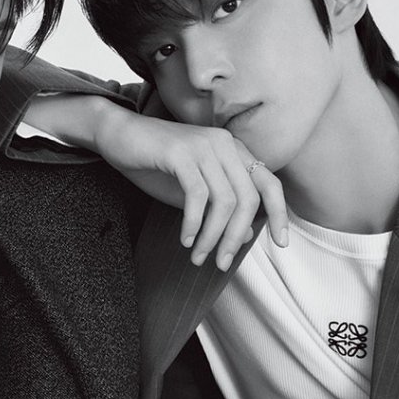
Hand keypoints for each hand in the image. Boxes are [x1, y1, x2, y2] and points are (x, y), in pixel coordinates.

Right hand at [93, 104, 288, 269]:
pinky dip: (194, 223)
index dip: (279, 214)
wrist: (117, 135)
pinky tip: (185, 239)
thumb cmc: (154, 163)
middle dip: (235, 237)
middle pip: (249, 199)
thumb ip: (219, 210)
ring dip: (213, 236)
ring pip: (225, 201)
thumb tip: (246, 235)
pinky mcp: (181, 152)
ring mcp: (204, 145)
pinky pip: (198, 195)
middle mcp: (225, 144)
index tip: (280, 245)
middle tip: (220, 263)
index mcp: (233, 150)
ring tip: (198, 256)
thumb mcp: (192, 192)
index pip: (269, 183)